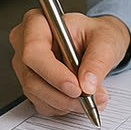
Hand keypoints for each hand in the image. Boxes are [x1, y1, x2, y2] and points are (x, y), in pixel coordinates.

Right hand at [9, 10, 130, 116]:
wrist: (98, 44)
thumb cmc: (97, 34)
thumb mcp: (106, 40)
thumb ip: (98, 61)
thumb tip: (87, 84)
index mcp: (38, 22)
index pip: (33, 50)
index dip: (53, 72)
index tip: (77, 87)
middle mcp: (24, 43)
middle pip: (32, 77)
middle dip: (63, 94)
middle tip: (89, 98)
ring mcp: (25, 66)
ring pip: (37, 94)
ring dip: (66, 103)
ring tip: (92, 99)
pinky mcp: (31, 84)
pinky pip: (42, 103)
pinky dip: (63, 107)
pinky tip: (79, 99)